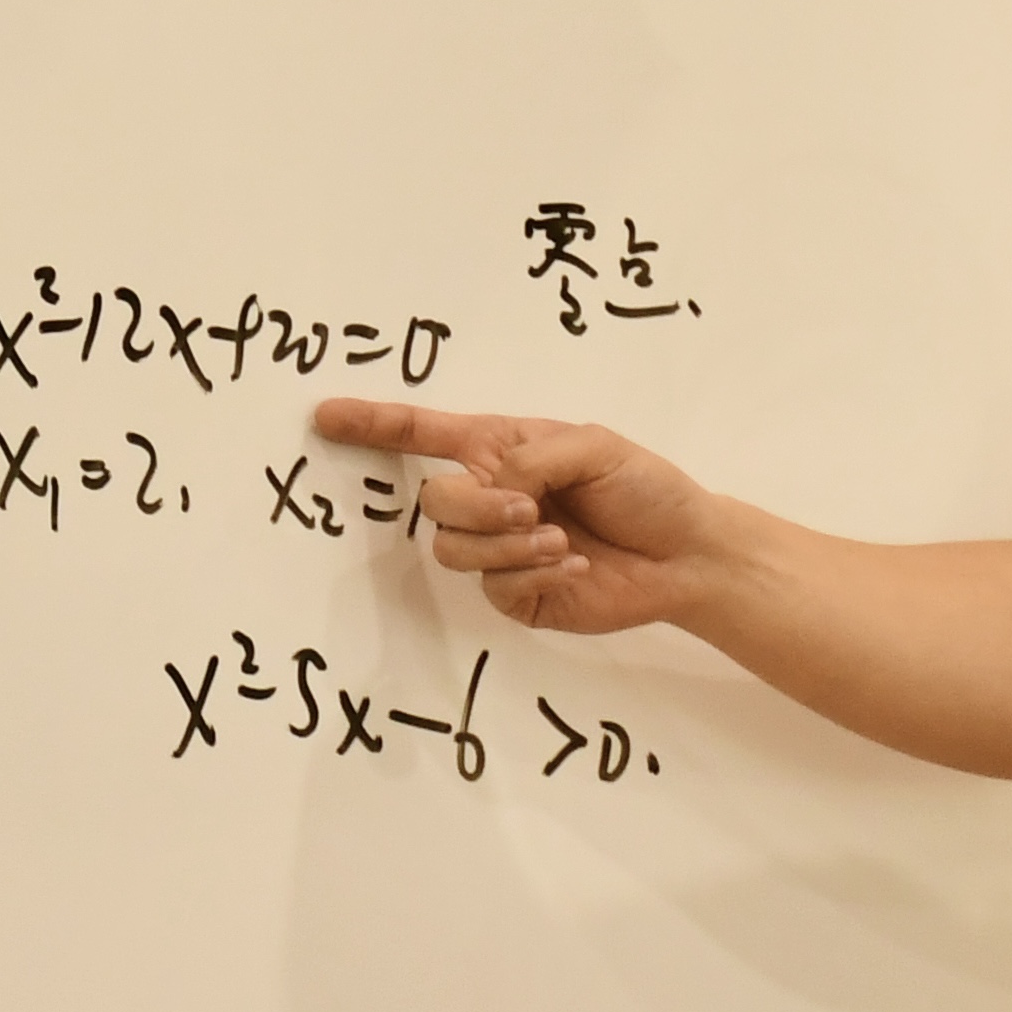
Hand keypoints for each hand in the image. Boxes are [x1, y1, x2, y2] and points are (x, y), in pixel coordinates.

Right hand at [307, 399, 719, 634]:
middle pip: (434, 500)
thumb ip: (529, 459)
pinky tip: (572, 563)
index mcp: (502, 450)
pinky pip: (491, 584)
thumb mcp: (592, 445)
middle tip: (531, 508)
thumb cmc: (646, 488)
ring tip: (559, 540)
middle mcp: (492, 498)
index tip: (325, 417)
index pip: (425, 434)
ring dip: (506, 542)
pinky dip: (531, 571)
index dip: (375, 425)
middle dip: (476, 505)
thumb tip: (492, 491)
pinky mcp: (516, 594)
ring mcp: (500, 550)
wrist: (685, 552)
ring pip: (453, 548)